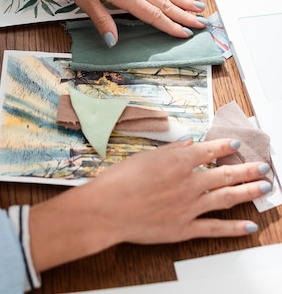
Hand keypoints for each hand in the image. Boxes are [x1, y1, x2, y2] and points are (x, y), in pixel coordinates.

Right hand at [29, 139, 270, 271]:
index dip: (225, 147)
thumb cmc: (120, 180)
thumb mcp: (145, 156)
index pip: (210, 151)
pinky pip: (215, 228)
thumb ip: (171, 150)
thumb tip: (188, 143)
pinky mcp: (185, 229)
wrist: (107, 209)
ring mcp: (190, 207)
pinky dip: (234, 228)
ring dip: (248, 192)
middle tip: (263, 167)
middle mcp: (189, 182)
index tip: (237, 145)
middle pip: (225, 175)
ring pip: (226, 198)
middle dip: (247, 170)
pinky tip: (248, 225)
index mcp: (179, 161)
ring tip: (264, 188)